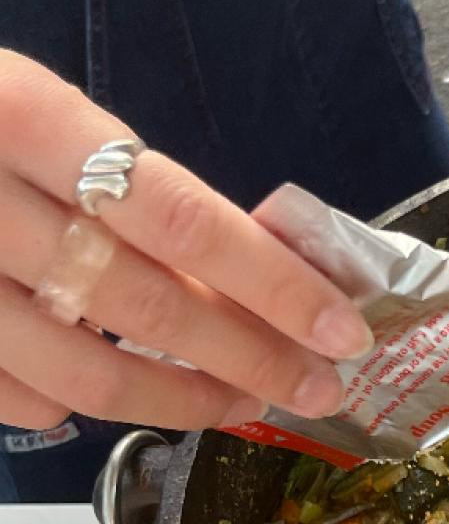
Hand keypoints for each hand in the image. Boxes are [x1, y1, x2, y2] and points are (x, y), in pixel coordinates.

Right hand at [0, 50, 372, 430]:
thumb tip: (255, 273)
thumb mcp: (40, 119)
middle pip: (147, 305)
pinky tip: (114, 393)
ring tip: (241, 403)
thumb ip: (130, 189)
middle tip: (316, 387)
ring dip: (182, 399)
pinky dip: (75, 408)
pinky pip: (18, 398)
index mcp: (22, 116)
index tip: (341, 331)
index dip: (272, 285)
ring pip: (85, 373)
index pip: (180, 217)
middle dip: (251, 359)